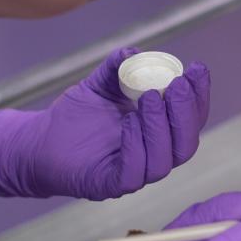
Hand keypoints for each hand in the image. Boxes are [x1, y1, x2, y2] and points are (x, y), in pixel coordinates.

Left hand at [0, 47, 208, 199]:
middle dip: (186, 112)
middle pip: (186, 143)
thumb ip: (118, 68)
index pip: (192, 118)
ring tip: (149, 97)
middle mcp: (154, 156)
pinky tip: (128, 122)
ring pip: (164, 160)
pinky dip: (136, 146)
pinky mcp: (111, 185)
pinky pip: (134, 173)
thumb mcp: (101, 84)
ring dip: (161, 127)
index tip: (197, 68)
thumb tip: (134, 55)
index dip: (199, 95)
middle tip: (177, 84)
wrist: (40, 140)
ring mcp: (135, 173)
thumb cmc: (77, 116)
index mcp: (161, 133)